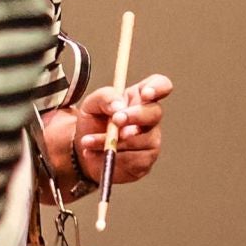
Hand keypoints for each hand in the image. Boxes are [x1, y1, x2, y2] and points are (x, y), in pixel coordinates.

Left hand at [44, 72, 172, 195]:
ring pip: (139, 139)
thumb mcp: (92, 104)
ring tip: (88, 141)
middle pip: (155, 113)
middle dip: (135, 116)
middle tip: (117, 120)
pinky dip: (111, 156)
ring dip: (112, 140)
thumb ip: (104, 98)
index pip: (161, 85)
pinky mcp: (145, 160)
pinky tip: (96, 154)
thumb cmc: (94, 122)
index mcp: (139, 96)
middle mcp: (150, 117)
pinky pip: (132, 159)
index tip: (146, 94)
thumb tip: (118, 106)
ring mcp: (151, 139)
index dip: (158, 87)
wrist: (85, 150)